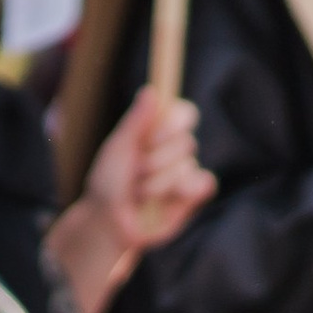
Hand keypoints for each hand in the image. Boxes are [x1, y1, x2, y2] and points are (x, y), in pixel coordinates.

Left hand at [49, 88, 216, 312]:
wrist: (109, 222)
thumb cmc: (108, 181)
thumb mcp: (118, 149)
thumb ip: (136, 122)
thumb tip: (151, 90)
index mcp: (156, 132)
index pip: (185, 113)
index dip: (174, 123)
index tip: (153, 136)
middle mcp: (174, 149)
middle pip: (186, 141)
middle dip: (154, 161)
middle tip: (134, 172)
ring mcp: (185, 171)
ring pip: (187, 167)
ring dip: (156, 183)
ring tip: (138, 192)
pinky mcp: (193, 195)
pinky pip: (204, 184)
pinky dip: (185, 190)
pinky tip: (168, 198)